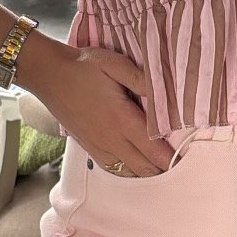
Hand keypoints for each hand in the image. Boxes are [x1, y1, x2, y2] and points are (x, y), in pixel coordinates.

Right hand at [19, 35, 174, 176]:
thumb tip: (164, 94)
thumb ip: (141, 79)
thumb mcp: (115, 64)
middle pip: (145, 168)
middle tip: (181, 162)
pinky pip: (113, 169)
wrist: (48, 74)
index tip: (188, 156)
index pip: (155, 151)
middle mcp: (111, 139)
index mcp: (122, 119)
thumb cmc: (82, 66)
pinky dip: (129, 171)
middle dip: (164, 169)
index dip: (173, 158)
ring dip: (147, 172)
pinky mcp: (88, 147)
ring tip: (162, 166)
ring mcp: (98, 146)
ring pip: (129, 172)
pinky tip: (137, 165)